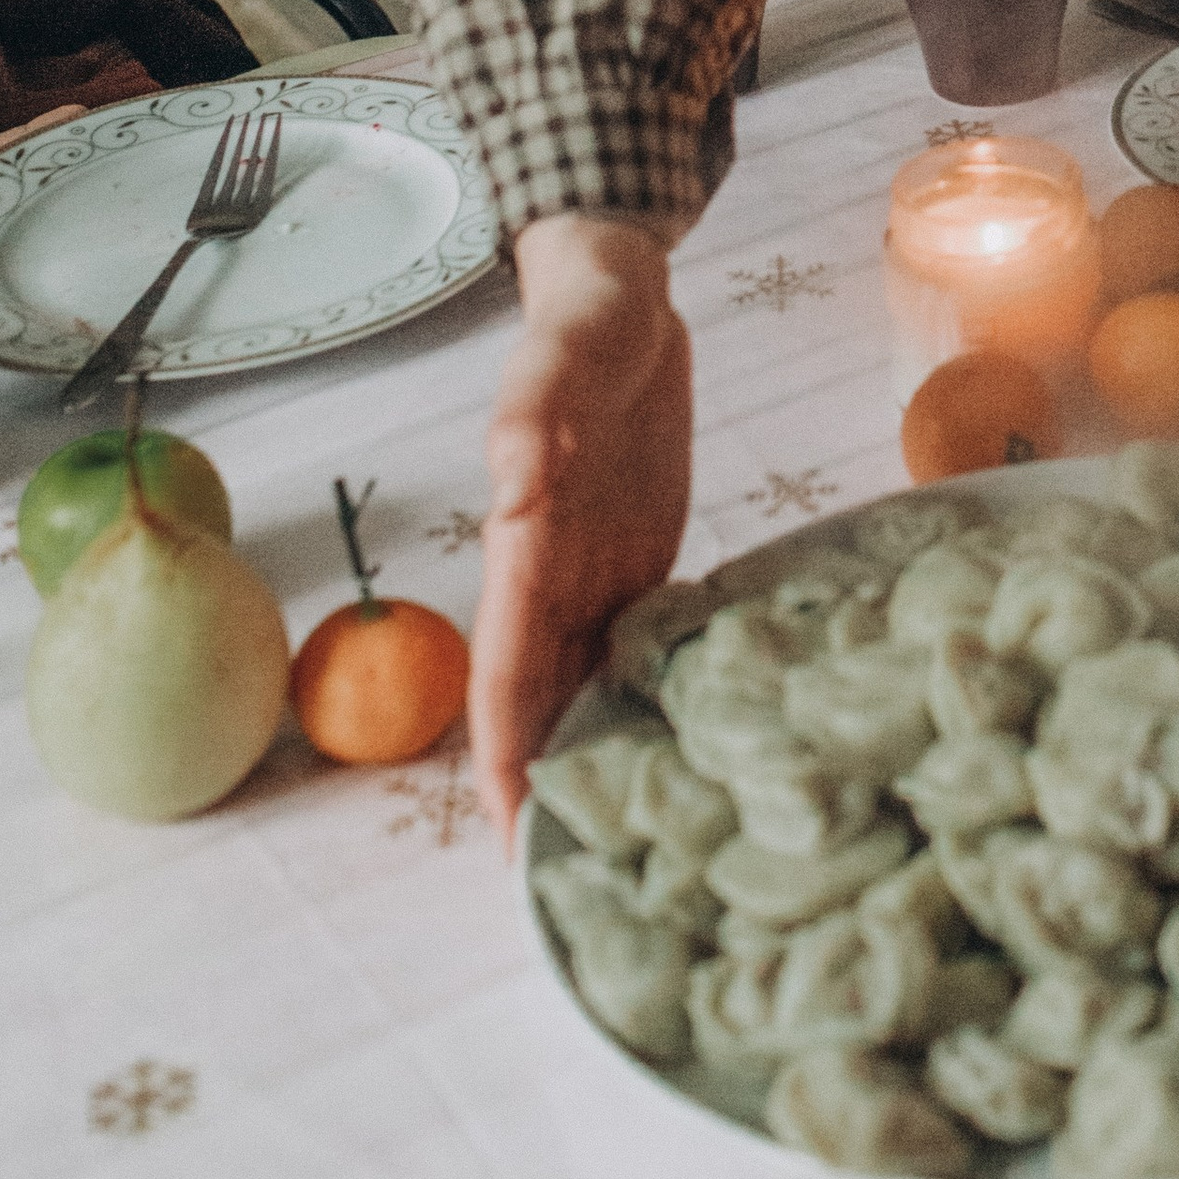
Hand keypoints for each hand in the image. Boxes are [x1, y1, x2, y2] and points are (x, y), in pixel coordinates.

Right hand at [472, 215, 692, 840]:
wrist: (620, 297)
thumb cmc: (586, 320)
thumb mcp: (560, 355)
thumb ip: (532, 419)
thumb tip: (512, 486)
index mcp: (527, 541)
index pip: (509, 667)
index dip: (505, 750)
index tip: (508, 831)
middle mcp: (556, 571)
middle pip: (539, 696)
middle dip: (541, 785)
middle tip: (565, 880)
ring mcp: (597, 569)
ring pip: (584, 681)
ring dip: (588, 755)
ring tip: (614, 843)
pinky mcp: (642, 556)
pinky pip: (637, 644)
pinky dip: (642, 700)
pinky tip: (673, 750)